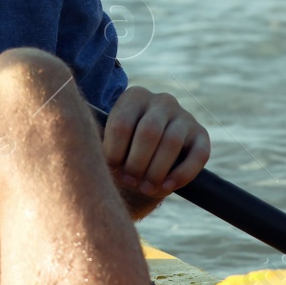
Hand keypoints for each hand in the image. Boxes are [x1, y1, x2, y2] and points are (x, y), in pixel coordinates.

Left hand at [102, 86, 209, 205]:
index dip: (115, 152)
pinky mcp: (202, 135)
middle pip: (148, 132)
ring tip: (145, 188)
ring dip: (156, 171)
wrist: (150, 153)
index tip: (111, 169)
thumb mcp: (110, 141)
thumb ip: (99, 145)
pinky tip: (167, 187)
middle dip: (137, 163)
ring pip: (171, 142)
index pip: (122, 123)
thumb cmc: (124, 148)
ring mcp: (184, 116)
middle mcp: (161, 100)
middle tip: (129, 182)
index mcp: (134, 96)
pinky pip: (198, 155)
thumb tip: (83, 160)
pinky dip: (182, 174)